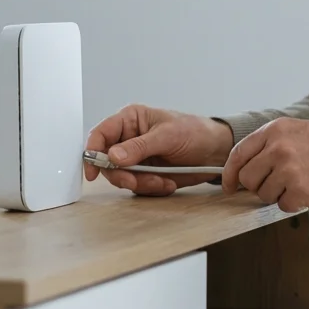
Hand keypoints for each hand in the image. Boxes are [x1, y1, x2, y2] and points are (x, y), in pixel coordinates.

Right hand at [85, 104, 233, 195]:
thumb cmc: (195, 132)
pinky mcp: (146, 173)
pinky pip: (137, 186)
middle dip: (121, 175)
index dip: (92, 152)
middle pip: (107, 161)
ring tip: (162, 180)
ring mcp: (137, 158)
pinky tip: (167, 182)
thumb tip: (112, 156)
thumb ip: (139, 146)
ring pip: (122, 177)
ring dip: (140, 183)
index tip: (93, 171)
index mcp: (131, 120)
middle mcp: (129, 138)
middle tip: (135, 181)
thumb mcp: (168, 136)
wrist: (216, 151)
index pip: (100, 134)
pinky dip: (151, 188)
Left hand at [222, 117, 308, 211]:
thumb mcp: (297, 130)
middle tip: (277, 184)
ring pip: (264, 195)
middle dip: (259, 186)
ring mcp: (289, 170)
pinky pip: (283, 206)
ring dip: (280, 195)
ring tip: (301, 182)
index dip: (229, 174)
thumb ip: (270, 145)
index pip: (238, 154)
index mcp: (275, 130)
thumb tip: (245, 170)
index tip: (228, 185)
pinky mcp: (301, 190)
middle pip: (248, 179)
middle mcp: (278, 148)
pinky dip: (295, 203)